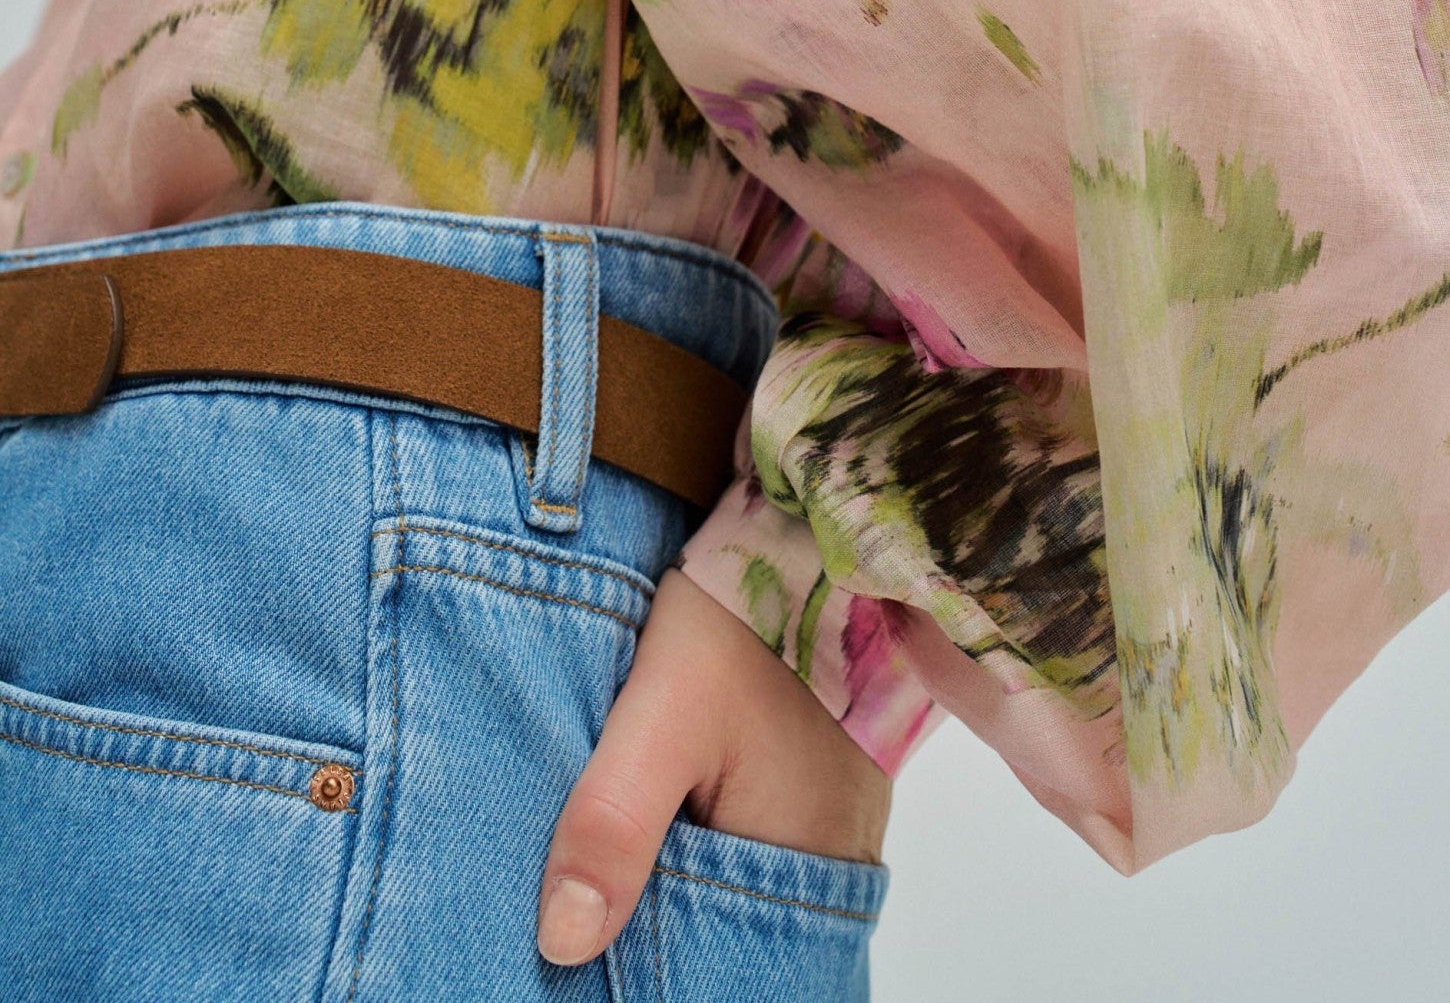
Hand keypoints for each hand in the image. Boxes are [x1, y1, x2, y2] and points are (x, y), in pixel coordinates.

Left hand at [536, 563, 892, 964]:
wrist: (800, 538)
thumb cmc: (740, 616)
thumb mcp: (663, 710)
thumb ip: (614, 821)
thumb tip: (563, 942)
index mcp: (803, 861)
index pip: (717, 963)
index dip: (642, 953)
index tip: (577, 943)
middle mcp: (836, 863)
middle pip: (729, 928)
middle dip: (658, 918)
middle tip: (582, 891)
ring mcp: (837, 829)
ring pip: (741, 888)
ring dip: (680, 879)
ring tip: (618, 852)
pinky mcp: (821, 794)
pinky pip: (758, 848)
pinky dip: (708, 844)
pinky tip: (661, 818)